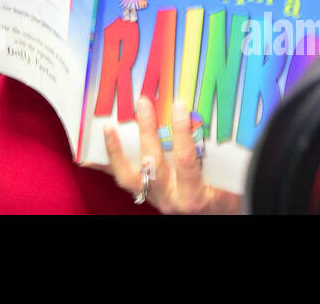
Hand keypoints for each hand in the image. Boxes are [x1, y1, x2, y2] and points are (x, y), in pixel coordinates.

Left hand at [103, 98, 240, 214]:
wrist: (213, 217)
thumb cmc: (227, 198)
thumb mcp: (230, 180)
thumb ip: (222, 157)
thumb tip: (213, 120)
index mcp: (194, 195)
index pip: (185, 161)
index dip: (181, 134)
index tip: (179, 106)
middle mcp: (170, 199)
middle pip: (153, 164)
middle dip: (147, 131)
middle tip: (144, 102)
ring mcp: (154, 198)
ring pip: (129, 177)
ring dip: (116, 151)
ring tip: (108, 127)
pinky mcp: (144, 195)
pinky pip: (123, 180)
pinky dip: (107, 165)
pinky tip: (90, 153)